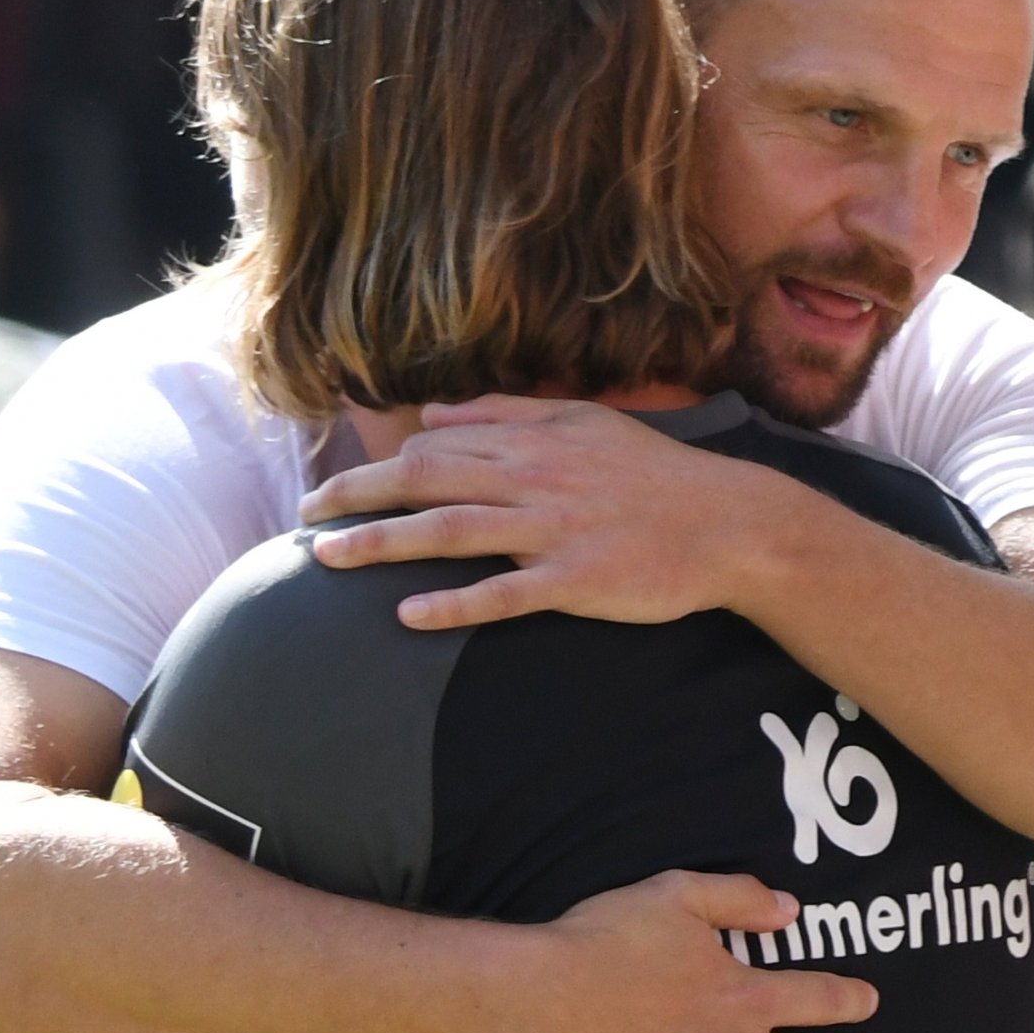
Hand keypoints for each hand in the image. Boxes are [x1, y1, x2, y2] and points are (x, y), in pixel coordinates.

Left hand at [299, 396, 769, 629]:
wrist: (729, 524)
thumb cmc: (654, 477)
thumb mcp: (583, 424)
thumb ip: (507, 416)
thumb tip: (436, 417)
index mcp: (533, 443)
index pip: (434, 452)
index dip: (373, 471)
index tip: (329, 493)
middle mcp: (535, 481)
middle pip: (427, 483)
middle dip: (357, 498)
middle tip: (304, 519)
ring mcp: (555, 531)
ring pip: (452, 532)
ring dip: (383, 543)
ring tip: (328, 559)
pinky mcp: (578, 582)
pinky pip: (506, 595)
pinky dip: (455, 603)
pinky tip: (410, 616)